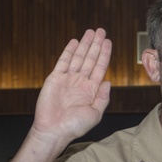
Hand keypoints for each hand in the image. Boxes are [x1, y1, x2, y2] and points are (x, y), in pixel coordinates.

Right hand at [31, 29, 111, 147]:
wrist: (53, 131)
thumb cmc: (74, 126)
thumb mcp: (95, 114)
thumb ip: (103, 98)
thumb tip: (108, 81)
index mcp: (91, 90)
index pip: (100, 67)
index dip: (104, 54)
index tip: (108, 42)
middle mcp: (80, 82)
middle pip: (90, 59)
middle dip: (96, 45)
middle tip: (101, 31)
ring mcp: (68, 79)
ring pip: (78, 57)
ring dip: (84, 44)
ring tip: (90, 32)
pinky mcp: (55, 78)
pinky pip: (63, 61)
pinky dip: (69, 51)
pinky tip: (74, 42)